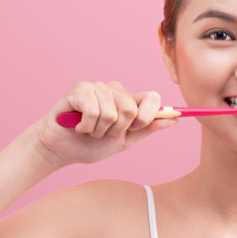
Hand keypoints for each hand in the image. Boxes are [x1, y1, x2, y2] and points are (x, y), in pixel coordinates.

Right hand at [32, 80, 177, 165]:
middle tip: (103, 133)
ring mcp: (98, 87)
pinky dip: (85, 126)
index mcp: (130, 101)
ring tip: (88, 130)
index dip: (148, 116)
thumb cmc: (92, 145)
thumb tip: (174, 119)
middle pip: (131, 109)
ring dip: (98, 130)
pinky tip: (78, 126)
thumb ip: (147, 129)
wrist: (62, 150)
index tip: (135, 128)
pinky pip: (93, 111)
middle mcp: (116, 90)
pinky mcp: (81, 89)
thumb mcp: (125, 141)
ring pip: (111, 113)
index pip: (153, 97)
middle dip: (117, 130)